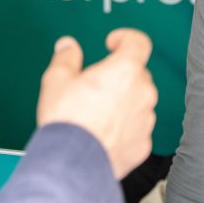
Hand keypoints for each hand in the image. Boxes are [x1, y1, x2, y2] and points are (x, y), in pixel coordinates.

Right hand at [36, 28, 158, 178]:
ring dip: (122, 102)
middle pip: (137, 74)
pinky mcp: (143, 144)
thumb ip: (66, 57)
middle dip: (118, 75)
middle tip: (93, 87)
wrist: (71, 165)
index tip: (112, 44)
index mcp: (126, 70)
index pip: (139, 42)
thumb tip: (68, 46)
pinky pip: (135, 128)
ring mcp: (146, 120)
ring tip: (94, 114)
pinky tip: (101, 135)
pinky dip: (123, 128)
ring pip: (138, 102)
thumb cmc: (67, 120)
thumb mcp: (57, 80)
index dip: (126, 38)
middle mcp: (143, 92)